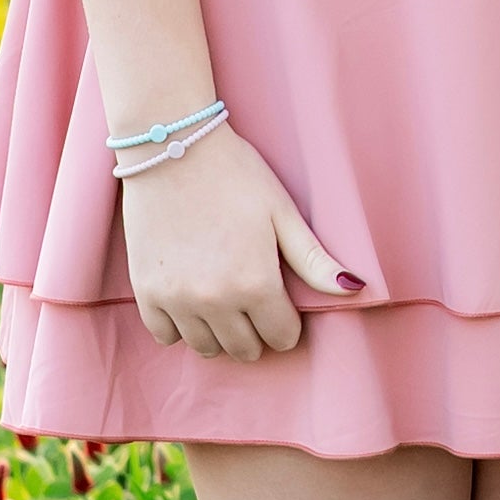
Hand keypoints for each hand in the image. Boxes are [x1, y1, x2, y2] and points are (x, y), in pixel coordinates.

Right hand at [118, 125, 358, 359]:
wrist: (173, 150)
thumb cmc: (236, 176)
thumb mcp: (283, 213)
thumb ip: (315, 260)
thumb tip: (354, 290)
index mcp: (255, 283)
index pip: (281, 337)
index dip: (288, 325)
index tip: (284, 306)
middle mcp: (214, 300)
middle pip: (244, 349)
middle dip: (257, 332)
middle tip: (257, 303)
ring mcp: (176, 299)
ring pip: (205, 347)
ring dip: (221, 333)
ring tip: (226, 302)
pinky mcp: (145, 291)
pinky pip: (165, 336)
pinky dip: (181, 327)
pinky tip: (192, 302)